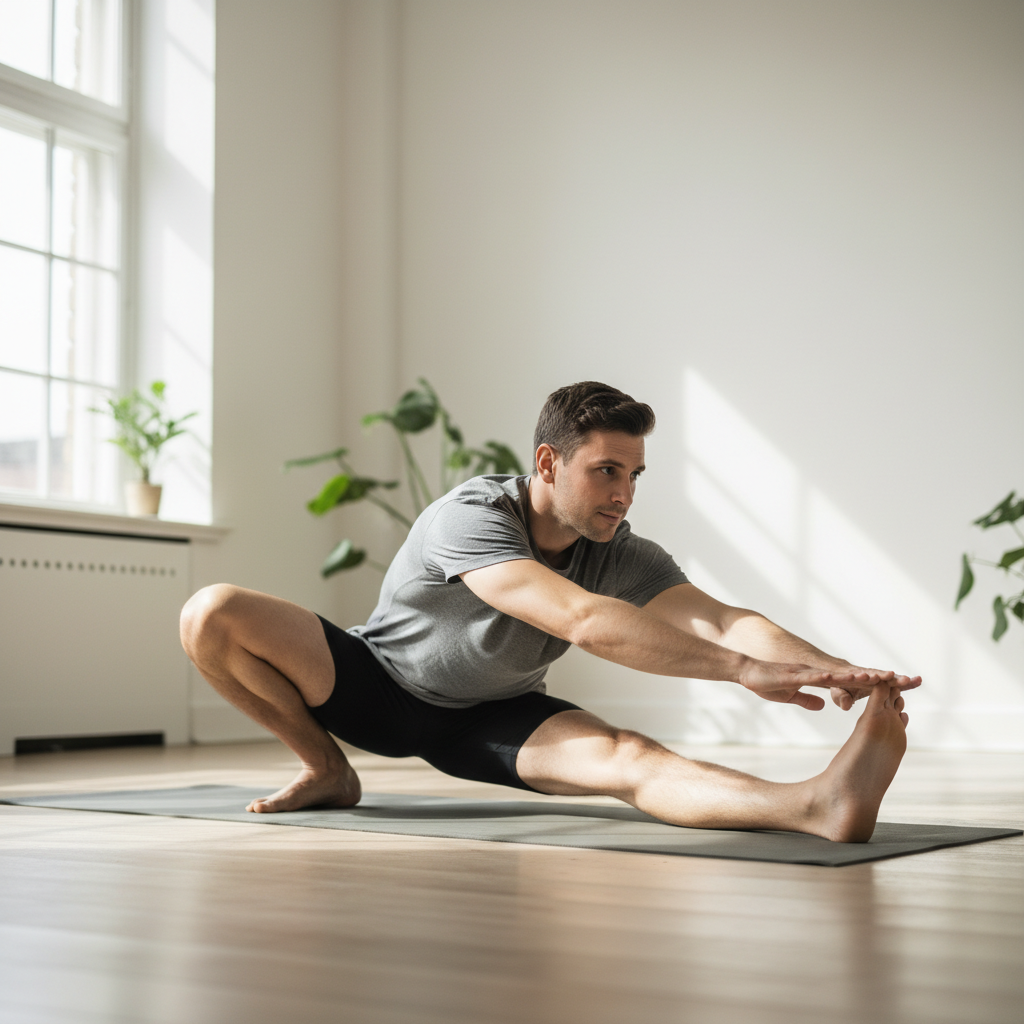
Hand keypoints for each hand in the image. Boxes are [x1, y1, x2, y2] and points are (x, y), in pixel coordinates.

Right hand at [738, 659, 918, 710]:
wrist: (747, 670)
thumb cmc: (768, 682)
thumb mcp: (793, 694)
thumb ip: (809, 699)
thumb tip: (824, 705)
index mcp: (826, 679)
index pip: (860, 683)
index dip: (883, 686)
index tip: (906, 688)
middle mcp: (824, 672)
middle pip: (861, 675)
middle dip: (886, 678)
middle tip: (913, 680)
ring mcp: (813, 671)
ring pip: (844, 675)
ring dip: (866, 676)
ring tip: (887, 677)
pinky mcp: (798, 674)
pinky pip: (819, 677)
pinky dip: (834, 678)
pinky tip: (848, 678)